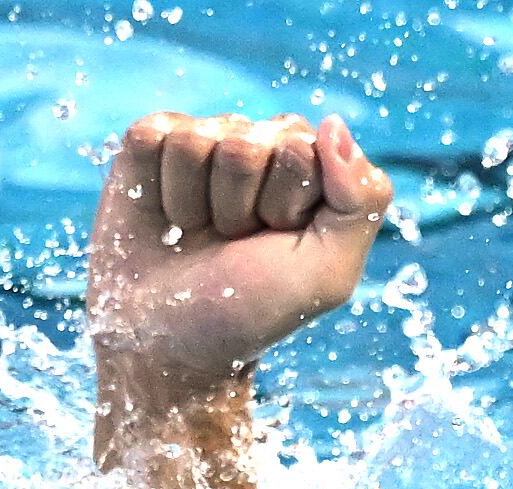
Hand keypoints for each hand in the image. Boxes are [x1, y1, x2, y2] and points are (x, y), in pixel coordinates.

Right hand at [86, 111, 392, 386]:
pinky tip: (167, 217)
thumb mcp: (328, 272)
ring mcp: (207, 139)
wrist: (172, 341)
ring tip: (202, 234)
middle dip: (241, 205)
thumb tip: (335, 124)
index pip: (304, 149)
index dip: (286, 205)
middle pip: (250, 142)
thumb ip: (360, 200)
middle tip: (238, 243)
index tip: (278, 242)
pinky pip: (153, 138)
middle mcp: (263, 144)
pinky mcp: (152, 143)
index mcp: (316, 168)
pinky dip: (158, 190)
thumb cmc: (255, 309)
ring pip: (197, 141)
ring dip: (197, 203)